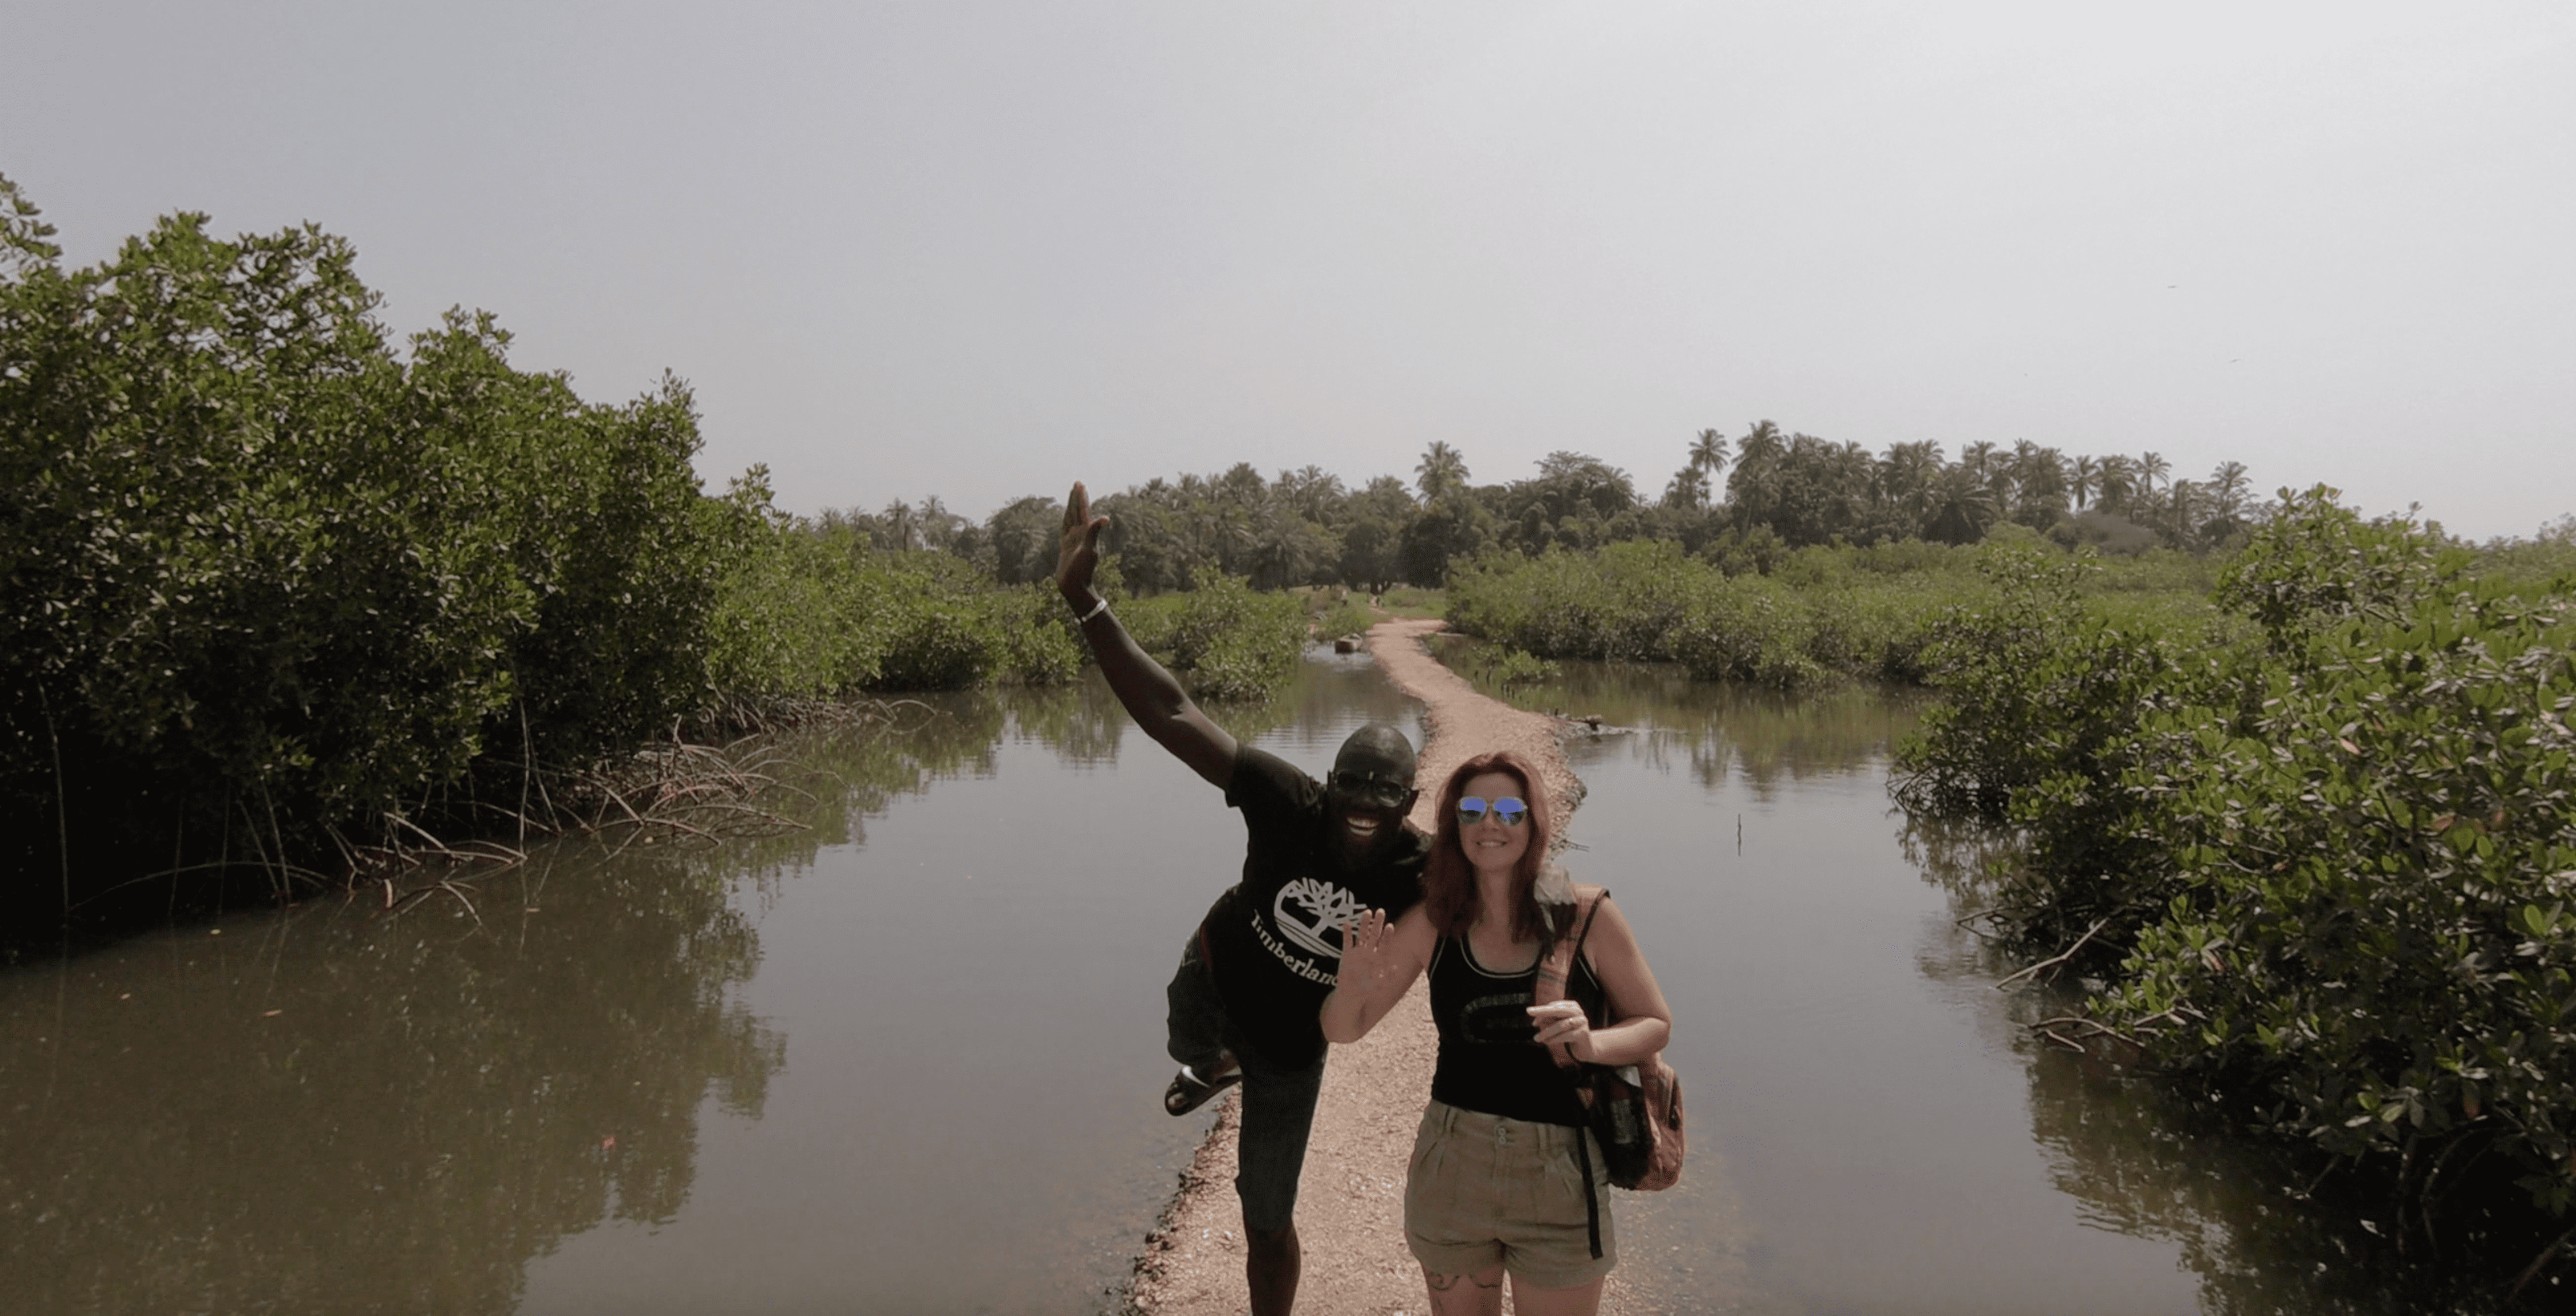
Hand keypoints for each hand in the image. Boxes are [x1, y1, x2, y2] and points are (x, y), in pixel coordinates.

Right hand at [1057, 480, 1109, 598]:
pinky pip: (1064, 528)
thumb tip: (1106, 518)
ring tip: (1071, 495)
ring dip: (1071, 506)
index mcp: (1086, 532)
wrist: (1074, 586)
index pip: (1083, 510)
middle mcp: (1080, 534)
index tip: (1080, 485)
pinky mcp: (1066, 545)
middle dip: (1076, 497)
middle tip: (1077, 484)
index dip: (1081, 497)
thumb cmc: (1082, 570)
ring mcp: (1073, 539)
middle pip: (1077, 511)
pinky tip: (1066, 515)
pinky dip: (1065, 519)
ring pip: (1071, 517)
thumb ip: (1094, 533)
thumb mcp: (1089, 550)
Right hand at [1337, 908, 1396, 994]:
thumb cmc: (1368, 990)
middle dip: (1377, 923)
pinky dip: (1346, 933)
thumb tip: (1396, 967)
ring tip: (1367, 912)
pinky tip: (1347, 923)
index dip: (1387, 936)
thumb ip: (1388, 976)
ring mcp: (1358, 952)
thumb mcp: (1380, 985)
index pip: (1384, 944)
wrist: (1352, 995)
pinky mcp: (1347, 954)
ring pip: (1361, 934)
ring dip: (1364, 924)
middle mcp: (1369, 952)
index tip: (1390, 926)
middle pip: (1374, 935)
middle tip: (1381, 911)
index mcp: (1379, 958)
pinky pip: (1347, 941)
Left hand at [1527, 1000, 1595, 1060]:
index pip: (1554, 1006)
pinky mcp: (1583, 1033)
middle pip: (1557, 1010)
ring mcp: (1582, 1021)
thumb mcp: (1559, 1025)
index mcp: (1572, 1006)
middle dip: (1542, 1012)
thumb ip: (1550, 1021)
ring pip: (1561, 1024)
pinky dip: (1555, 1039)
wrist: (1587, 1048)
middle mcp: (1578, 1011)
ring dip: (1547, 1032)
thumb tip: (1536, 1021)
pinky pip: (1566, 1035)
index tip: (1533, 1022)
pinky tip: (1547, 1042)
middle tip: (1529, 1014)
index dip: (1542, 1012)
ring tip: (1537, 1038)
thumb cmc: (1570, 1034)